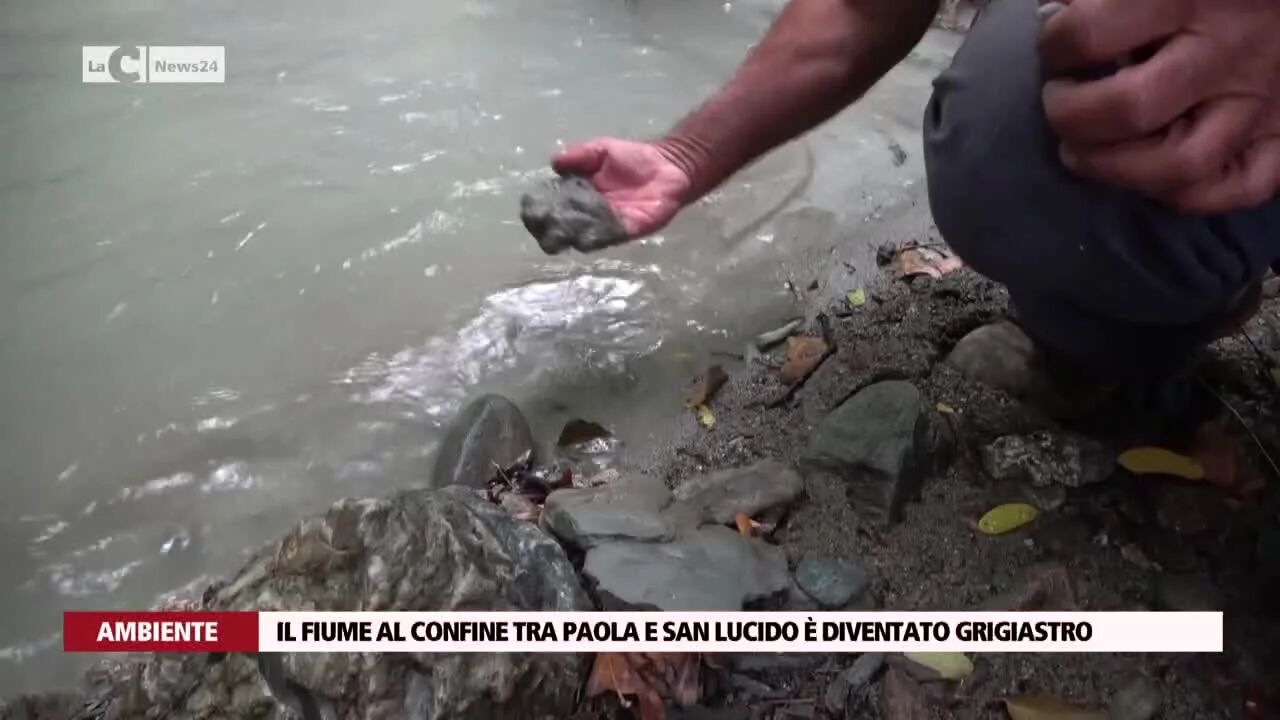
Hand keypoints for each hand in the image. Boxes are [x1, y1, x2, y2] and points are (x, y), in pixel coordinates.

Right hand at [552, 139, 692, 237]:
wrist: (668, 165)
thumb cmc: (633, 157)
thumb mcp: (600, 150)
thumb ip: (579, 155)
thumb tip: (555, 163)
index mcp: (578, 195)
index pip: (553, 207)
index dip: (538, 210)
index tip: (529, 209)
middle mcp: (589, 214)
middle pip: (563, 228)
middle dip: (549, 229)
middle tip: (541, 226)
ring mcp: (607, 224)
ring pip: (582, 236)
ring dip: (569, 236)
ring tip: (557, 234)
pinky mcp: (626, 230)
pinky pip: (607, 237)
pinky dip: (595, 238)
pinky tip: (583, 238)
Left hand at [1039, 0, 1279, 213]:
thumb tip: (1054, 11)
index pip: (1089, 35)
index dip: (1054, 46)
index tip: (1055, 49)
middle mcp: (1228, 52)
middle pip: (1129, 110)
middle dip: (1071, 116)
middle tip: (1060, 103)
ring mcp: (1262, 102)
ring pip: (1179, 165)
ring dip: (1113, 168)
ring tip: (1084, 150)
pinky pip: (1236, 189)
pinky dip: (1184, 195)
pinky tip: (1149, 176)